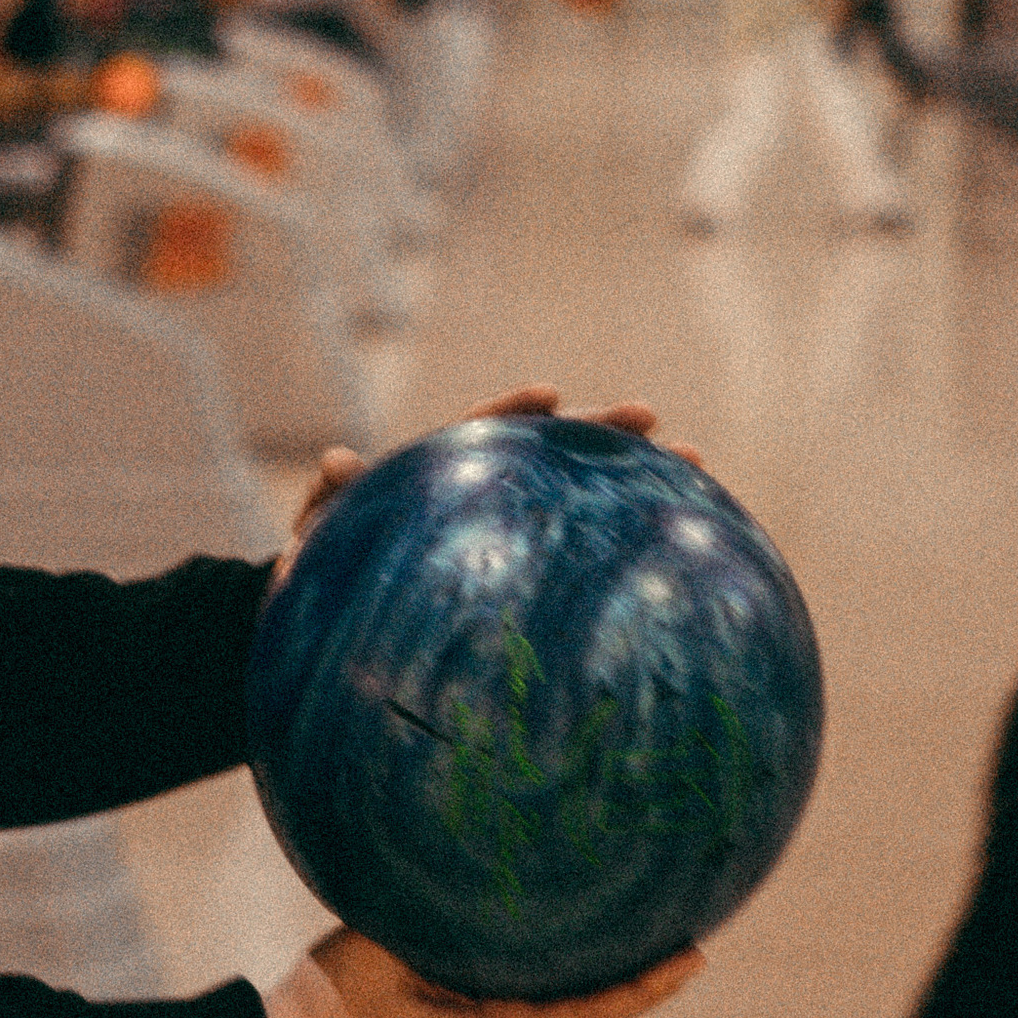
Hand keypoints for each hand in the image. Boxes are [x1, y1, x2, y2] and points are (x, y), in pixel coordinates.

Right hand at [261, 923, 704, 1017]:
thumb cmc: (338, 1004)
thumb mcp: (386, 951)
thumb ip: (433, 917)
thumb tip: (485, 868)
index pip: (590, 1015)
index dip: (644, 989)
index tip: (691, 960)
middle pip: (592, 1017)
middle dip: (643, 985)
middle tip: (692, 948)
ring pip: (567, 1011)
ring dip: (610, 983)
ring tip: (648, 943)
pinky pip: (534, 1000)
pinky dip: (570, 979)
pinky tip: (574, 944)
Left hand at [276, 386, 696, 584]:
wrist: (337, 621)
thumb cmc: (324, 571)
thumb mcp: (322, 533)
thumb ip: (330, 497)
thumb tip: (337, 460)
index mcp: (440, 476)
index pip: (481, 433)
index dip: (514, 413)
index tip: (548, 396)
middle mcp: (488, 495)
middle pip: (553, 455)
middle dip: (603, 434)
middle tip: (654, 418)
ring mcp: (514, 532)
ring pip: (580, 499)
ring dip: (635, 482)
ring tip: (694, 468)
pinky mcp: (529, 574)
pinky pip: (579, 555)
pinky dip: (624, 546)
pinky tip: (680, 549)